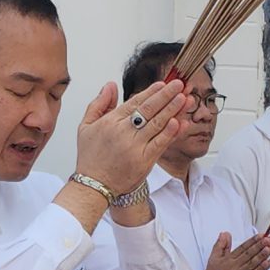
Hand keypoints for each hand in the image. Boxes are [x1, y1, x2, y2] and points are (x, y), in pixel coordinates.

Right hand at [71, 78, 187, 197]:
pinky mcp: (144, 160)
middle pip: (149, 109)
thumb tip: (111, 85)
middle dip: (166, 95)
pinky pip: (160, 143)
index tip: (163, 84)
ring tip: (184, 98)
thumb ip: (99, 103)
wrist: (94, 185)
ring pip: (157, 123)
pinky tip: (178, 122)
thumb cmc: (91, 157)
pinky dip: (170, 132)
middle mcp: (124, 132)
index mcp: (111, 122)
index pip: (135, 101)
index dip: (151, 91)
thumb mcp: (86, 126)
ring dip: (172, 109)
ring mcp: (135, 146)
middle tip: (179, 84)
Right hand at [205, 231, 269, 269]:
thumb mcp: (213, 258)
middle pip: (249, 254)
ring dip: (263, 255)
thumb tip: (225, 233)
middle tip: (269, 239)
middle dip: (260, 245)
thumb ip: (220, 245)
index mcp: (228, 259)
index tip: (261, 235)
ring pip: (253, 263)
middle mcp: (235, 266)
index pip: (242, 248)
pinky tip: (269, 262)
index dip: (252, 241)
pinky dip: (262, 269)